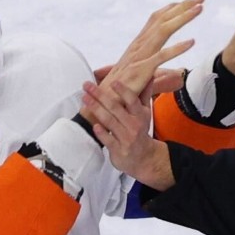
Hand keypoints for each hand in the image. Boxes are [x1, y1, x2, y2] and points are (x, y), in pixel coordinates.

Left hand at [82, 76, 174, 190]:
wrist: (144, 158)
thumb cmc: (141, 132)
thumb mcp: (146, 113)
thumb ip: (145, 94)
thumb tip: (149, 75)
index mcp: (140, 115)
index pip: (132, 101)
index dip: (123, 91)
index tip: (113, 82)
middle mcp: (133, 126)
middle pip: (115, 108)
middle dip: (100, 95)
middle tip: (87, 85)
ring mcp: (125, 139)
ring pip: (109, 121)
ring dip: (96, 108)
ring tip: (84, 98)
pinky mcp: (118, 150)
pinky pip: (108, 140)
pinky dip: (101, 133)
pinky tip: (94, 125)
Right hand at [83, 0, 201, 122]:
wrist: (103, 103)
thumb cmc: (122, 92)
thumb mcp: (145, 79)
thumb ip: (162, 74)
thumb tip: (179, 76)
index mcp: (140, 45)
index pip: (157, 20)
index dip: (174, 9)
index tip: (190, 2)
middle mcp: (139, 45)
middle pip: (163, 19)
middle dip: (182, 6)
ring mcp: (140, 56)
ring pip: (163, 31)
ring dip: (183, 18)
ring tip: (199, 8)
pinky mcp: (141, 70)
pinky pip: (161, 56)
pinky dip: (177, 48)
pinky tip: (192, 42)